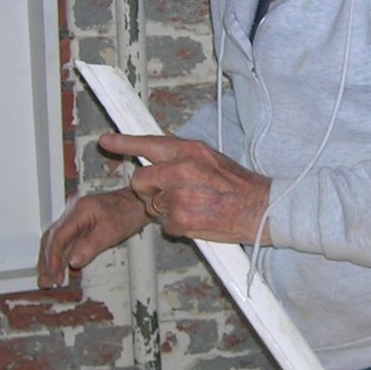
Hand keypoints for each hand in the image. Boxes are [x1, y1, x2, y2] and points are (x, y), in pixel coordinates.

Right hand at [36, 188, 149, 286]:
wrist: (137, 202)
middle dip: (47, 262)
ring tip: (48, 278)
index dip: (54, 258)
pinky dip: (61, 254)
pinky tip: (61, 267)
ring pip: (56, 240)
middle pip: (52, 238)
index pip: (59, 237)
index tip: (54, 274)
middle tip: (46, 280)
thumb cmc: (127, 212)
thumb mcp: (110, 232)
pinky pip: (65, 239)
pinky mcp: (80, 223)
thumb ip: (90, 247)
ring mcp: (75, 217)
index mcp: (79, 211)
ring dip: (51, 259)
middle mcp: (73, 212)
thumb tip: (72, 262)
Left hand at [102, 133, 271, 244]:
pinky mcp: (182, 219)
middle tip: (171, 195)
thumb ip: (183, 159)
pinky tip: (198, 220)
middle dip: (149, 191)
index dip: (124, 143)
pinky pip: (166, 225)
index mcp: (190, 150)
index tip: (106, 142)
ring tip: (195, 207)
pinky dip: (179, 227)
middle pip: (141, 180)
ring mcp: (181, 195)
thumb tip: (160, 161)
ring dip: (168, 210)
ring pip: (153, 205)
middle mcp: (182, 169)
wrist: (264, 209)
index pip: (149, 143)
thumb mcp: (211, 160)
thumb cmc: (240, 187)